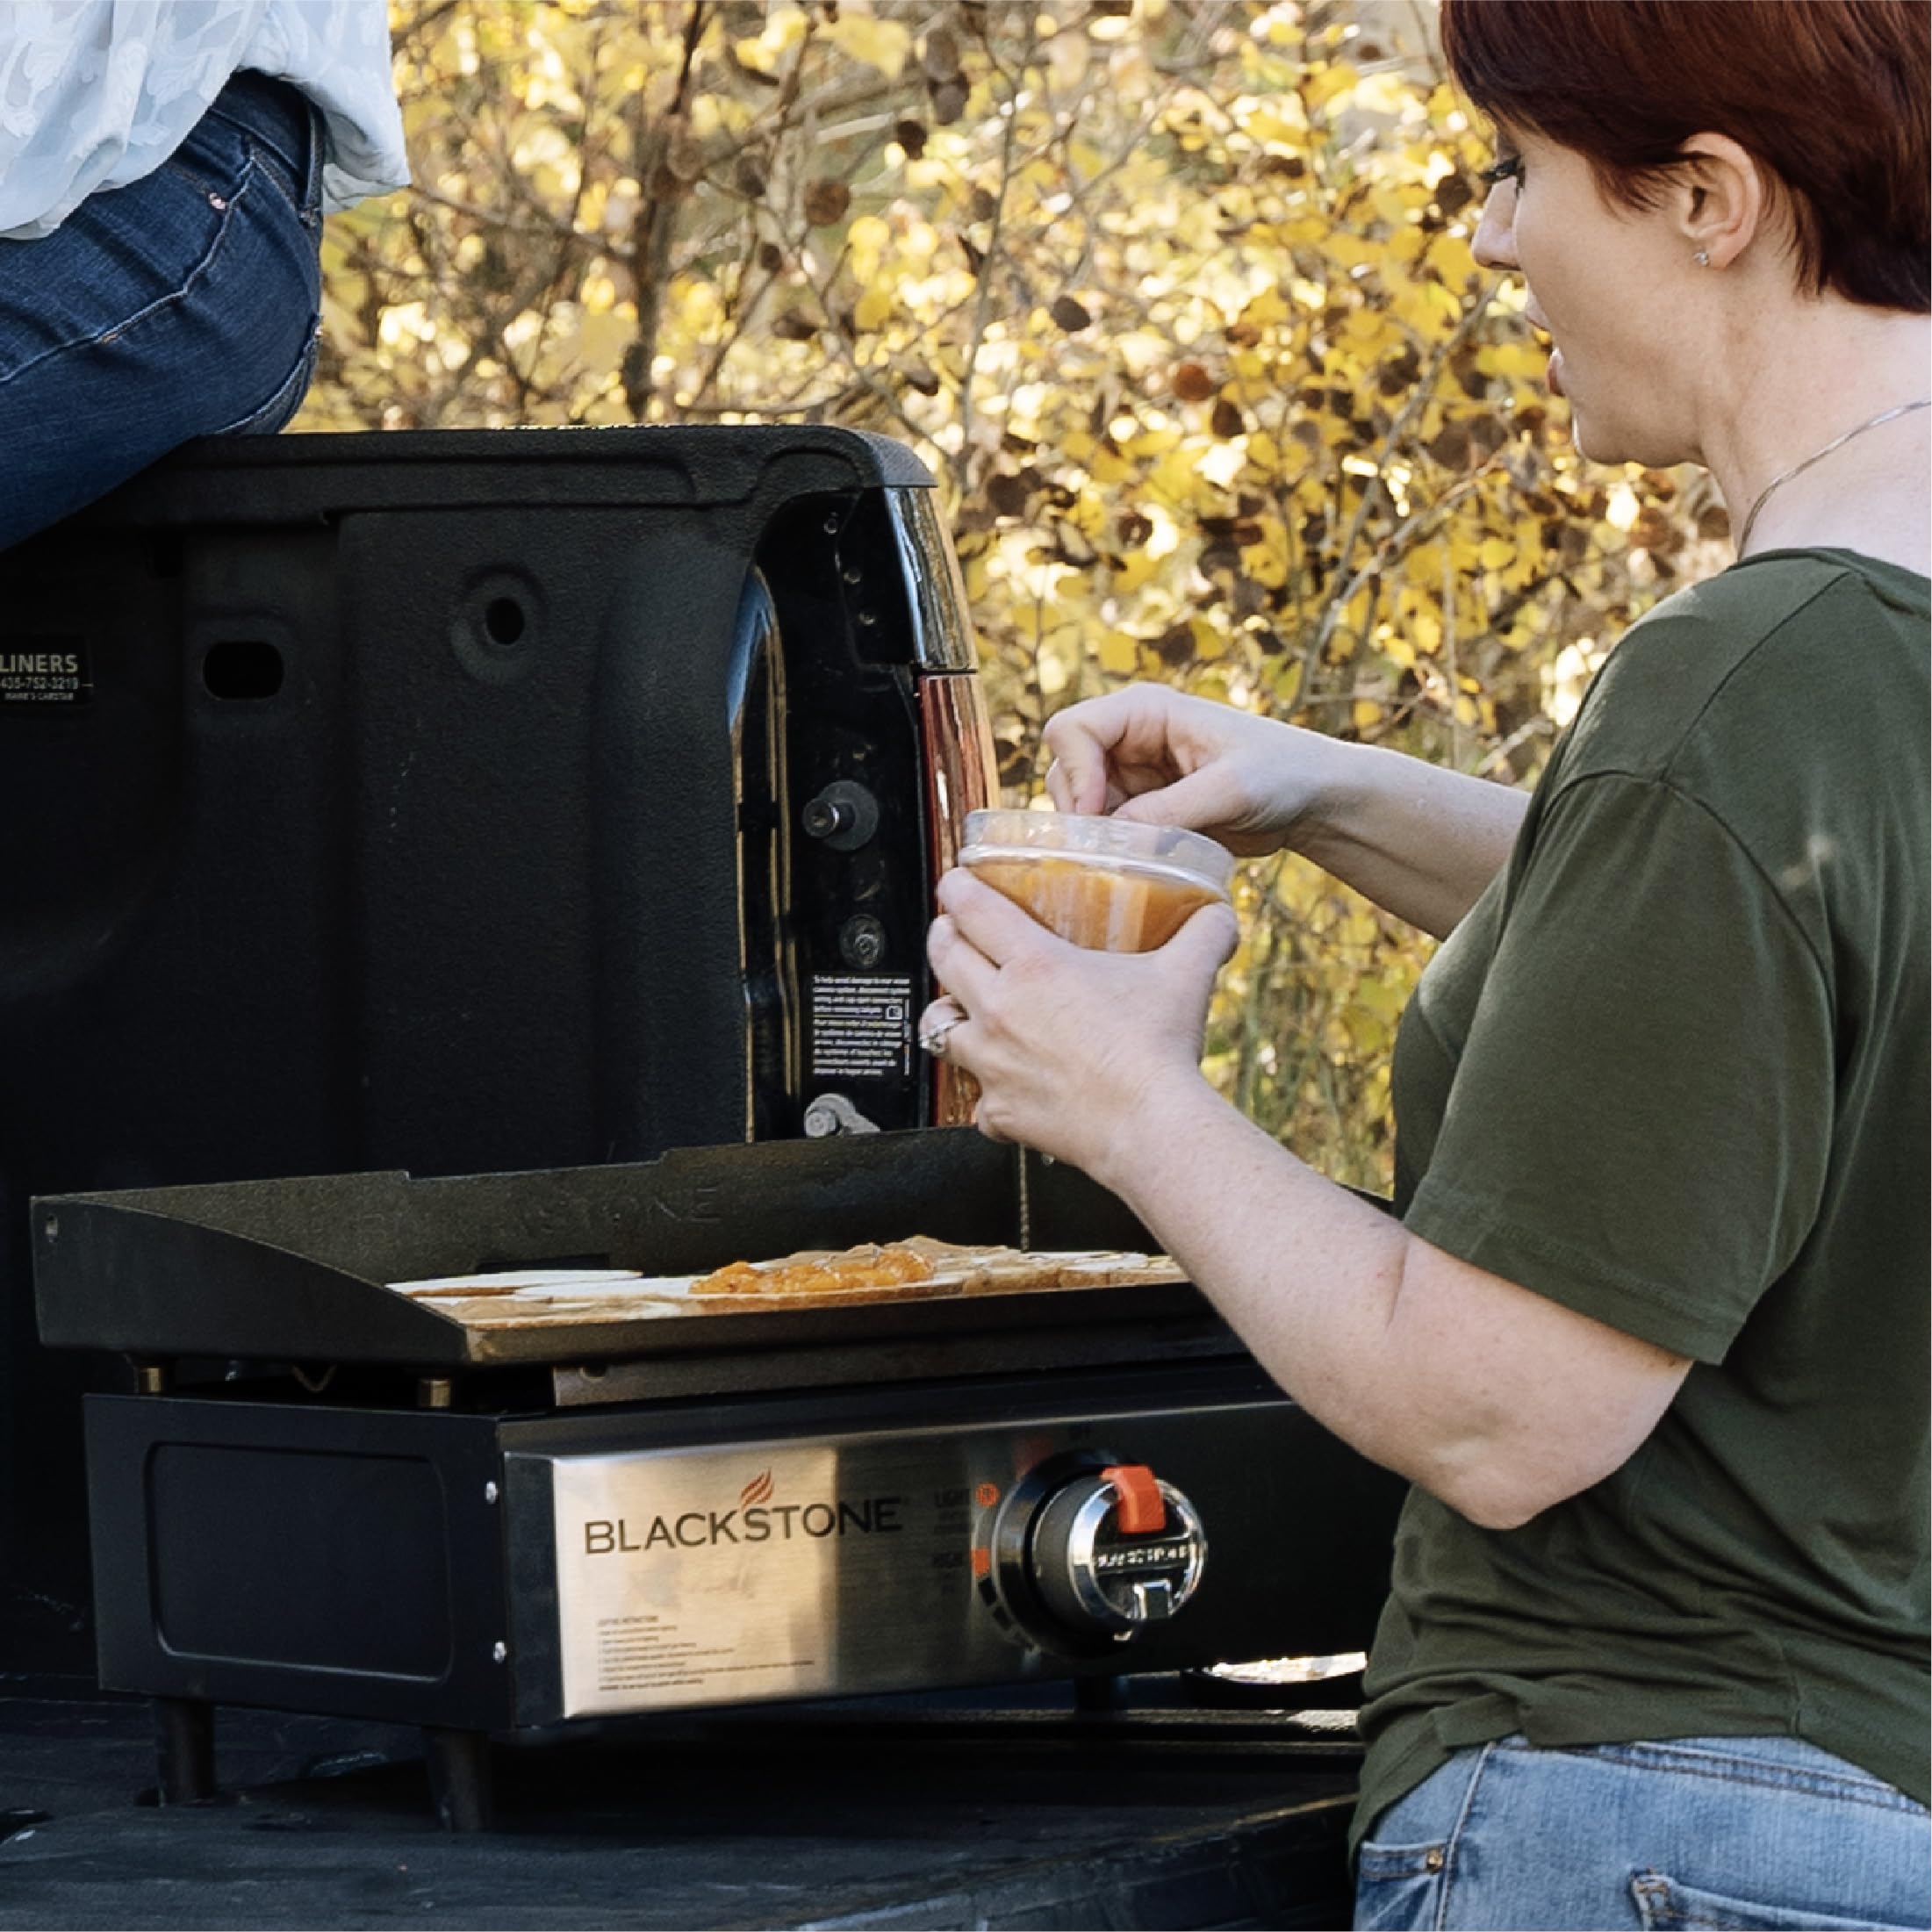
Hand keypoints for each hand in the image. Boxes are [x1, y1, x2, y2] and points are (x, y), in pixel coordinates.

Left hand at [920, 868, 1237, 1182]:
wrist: (1150, 1127)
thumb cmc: (1158, 1051)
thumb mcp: (1186, 975)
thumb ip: (1202, 933)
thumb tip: (1219, 913)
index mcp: (1034, 965)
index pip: (972, 909)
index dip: (957, 888)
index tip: (956, 883)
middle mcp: (999, 1009)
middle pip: (944, 956)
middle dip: (943, 935)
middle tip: (953, 930)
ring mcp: (991, 1063)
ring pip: (938, 1025)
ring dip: (947, 1009)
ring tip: (961, 1005)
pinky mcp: (999, 1110)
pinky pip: (975, 1096)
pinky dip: (985, 1089)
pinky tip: (1002, 1084)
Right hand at [1043, 683, 1341, 857]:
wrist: (1312, 800)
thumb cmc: (1282, 774)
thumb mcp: (1230, 790)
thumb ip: (1170, 812)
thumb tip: (1111, 839)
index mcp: (1146, 710)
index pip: (1071, 729)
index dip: (1074, 774)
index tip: (1095, 816)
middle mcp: (1129, 739)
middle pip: (1065, 770)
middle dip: (1079, 812)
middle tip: (1112, 849)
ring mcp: (1132, 776)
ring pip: (1077, 807)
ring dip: (1095, 836)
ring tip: (1134, 858)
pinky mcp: (1142, 810)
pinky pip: (1103, 832)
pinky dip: (1111, 851)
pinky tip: (1140, 866)